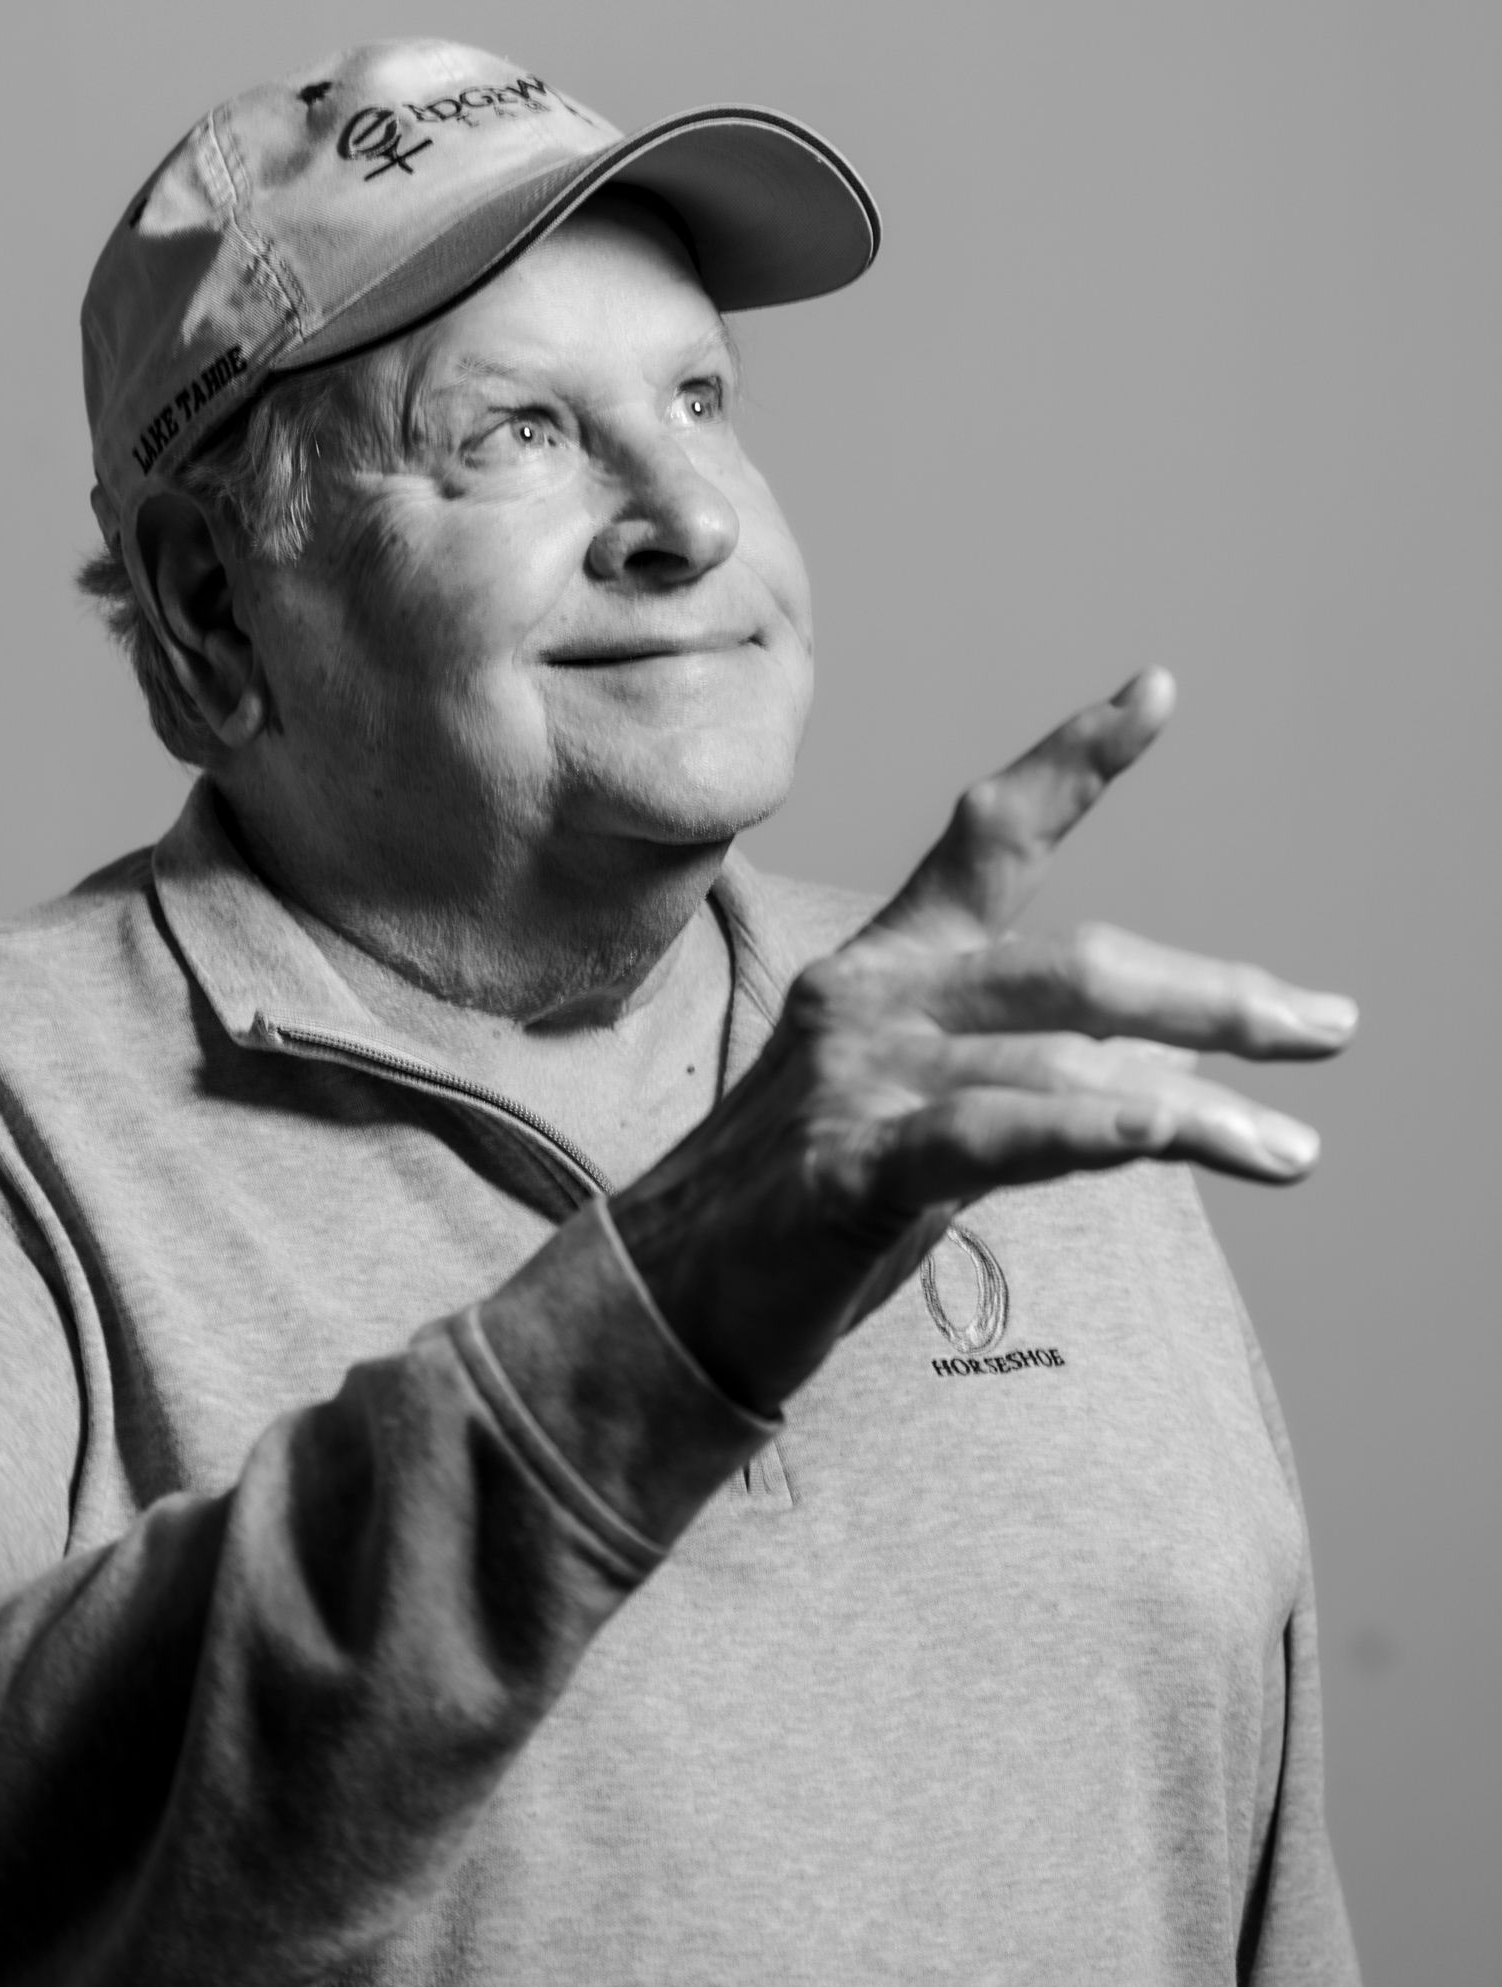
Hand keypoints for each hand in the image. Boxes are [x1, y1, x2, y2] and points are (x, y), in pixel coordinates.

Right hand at [609, 670, 1356, 1415]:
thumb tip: (1164, 1076)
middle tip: (1327, 1026)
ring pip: (1055, 1061)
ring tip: (1292, 1151)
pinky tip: (1163, 1135)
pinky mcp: (843, 1175)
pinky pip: (983, 1139)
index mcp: (886, 967)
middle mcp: (873, 1001)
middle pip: (1071, 967)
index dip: (1075, 760)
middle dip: (1214, 995)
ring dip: (1195, 1108)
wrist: (658, 1300)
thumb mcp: (916, 1109)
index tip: (1156, 686)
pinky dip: (1083, 1131)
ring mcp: (854, 1082)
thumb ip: (1020, 1074)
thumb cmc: (797, 1201)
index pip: (986, 839)